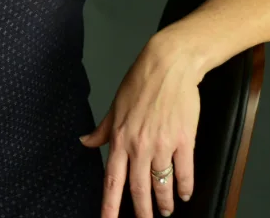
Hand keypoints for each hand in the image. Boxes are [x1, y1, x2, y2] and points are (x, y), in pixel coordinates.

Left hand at [79, 37, 201, 217]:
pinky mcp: (184, 141)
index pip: (112, 180)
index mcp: (120, 137)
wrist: (169, 66)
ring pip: (162, 185)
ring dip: (164, 203)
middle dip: (142, 212)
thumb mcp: (115, 105)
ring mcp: (162, 144)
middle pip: (139, 190)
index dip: (109, 206)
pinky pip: (184, 173)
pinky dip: (184, 187)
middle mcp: (139, 145)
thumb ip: (102, 129)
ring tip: (166, 211)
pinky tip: (184, 194)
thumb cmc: (141, 82)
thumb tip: (85, 142)